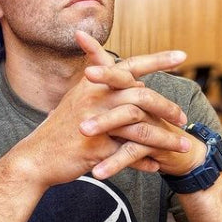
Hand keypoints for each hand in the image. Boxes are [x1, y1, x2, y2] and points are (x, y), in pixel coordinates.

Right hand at [13, 32, 190, 187]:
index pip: (130, 65)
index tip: (182, 55)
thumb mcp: (77, 96)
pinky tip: (156, 166)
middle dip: (168, 107)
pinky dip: (145, 161)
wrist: (37, 156)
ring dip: (165, 139)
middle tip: (183, 118)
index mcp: (94, 84)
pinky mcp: (96, 148)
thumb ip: (100, 81)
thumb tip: (127, 72)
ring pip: (140, 128)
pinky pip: (129, 154)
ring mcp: (96, 123)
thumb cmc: (60, 127)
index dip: (157, 59)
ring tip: (183, 146)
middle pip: (142, 96)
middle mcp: (96, 98)